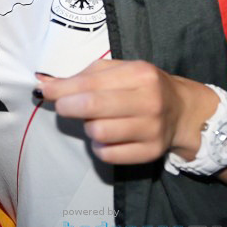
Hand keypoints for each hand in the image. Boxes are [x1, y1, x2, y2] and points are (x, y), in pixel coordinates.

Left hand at [38, 59, 218, 164]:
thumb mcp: (117, 71)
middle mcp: (149, 101)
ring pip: (98, 133)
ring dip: (89, 129)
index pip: (90, 84)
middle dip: (69, 108)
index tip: (45, 92)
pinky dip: (100, 147)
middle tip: (65, 108)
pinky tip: (108, 137)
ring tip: (96, 121)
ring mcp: (152, 129)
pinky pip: (108, 155)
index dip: (62, 90)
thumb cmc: (141, 86)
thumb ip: (81, 77)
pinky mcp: (150, 152)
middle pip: (92, 108)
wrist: (181, 110)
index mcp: (140, 74)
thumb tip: (44, 86)